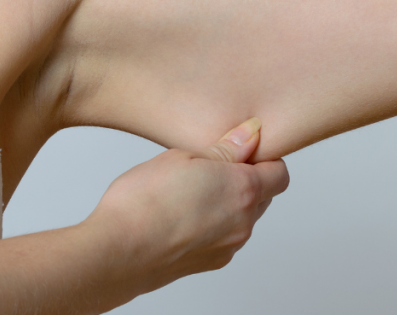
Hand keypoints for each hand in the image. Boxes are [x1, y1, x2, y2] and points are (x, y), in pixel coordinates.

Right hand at [81, 118, 288, 295]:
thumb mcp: (184, 157)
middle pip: (264, 196)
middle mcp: (244, 222)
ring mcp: (229, 246)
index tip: (239, 150)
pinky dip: (213, 224)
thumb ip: (226, 148)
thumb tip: (252, 133)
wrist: (117, 252)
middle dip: (246, 179)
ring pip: (243, 217)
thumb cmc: (144, 201)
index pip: (280, 172)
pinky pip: (225, 237)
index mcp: (244, 190)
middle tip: (210, 167)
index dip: (264, 158)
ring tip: (190, 191)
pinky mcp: (211, 263)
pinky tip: (182, 215)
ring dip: (228, 203)